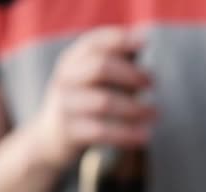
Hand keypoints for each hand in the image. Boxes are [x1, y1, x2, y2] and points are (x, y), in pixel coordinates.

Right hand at [31, 27, 154, 168]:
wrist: (50, 137)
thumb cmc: (86, 101)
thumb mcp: (94, 79)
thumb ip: (117, 63)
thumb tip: (144, 43)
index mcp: (73, 60)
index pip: (95, 43)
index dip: (120, 40)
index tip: (145, 43)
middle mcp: (66, 78)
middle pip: (100, 68)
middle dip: (131, 74)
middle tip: (152, 83)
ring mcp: (65, 105)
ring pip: (103, 102)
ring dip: (134, 107)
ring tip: (155, 113)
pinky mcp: (68, 131)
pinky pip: (101, 131)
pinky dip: (126, 133)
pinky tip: (144, 136)